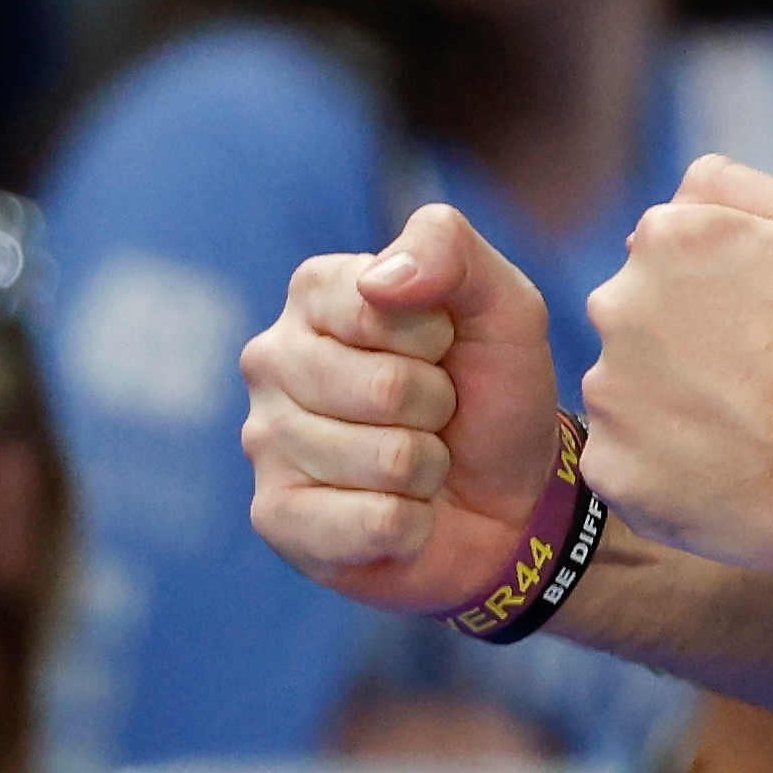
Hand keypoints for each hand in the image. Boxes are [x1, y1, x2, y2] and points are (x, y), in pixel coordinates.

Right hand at [239, 203, 563, 614]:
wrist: (508, 496)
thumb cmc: (491, 389)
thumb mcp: (501, 301)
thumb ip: (447, 248)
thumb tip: (379, 280)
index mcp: (315, 291)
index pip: (380, 307)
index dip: (436, 337)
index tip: (442, 348)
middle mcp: (271, 359)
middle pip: (383, 388)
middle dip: (435, 407)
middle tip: (434, 413)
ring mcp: (264, 441)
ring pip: (385, 460)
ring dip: (427, 467)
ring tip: (419, 461)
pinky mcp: (275, 518)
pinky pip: (373, 523)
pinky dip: (411, 524)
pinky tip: (400, 513)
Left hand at [582, 156, 772, 572]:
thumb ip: (736, 186)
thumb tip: (680, 195)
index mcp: (663, 239)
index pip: (663, 255)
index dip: (712, 290)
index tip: (755, 322)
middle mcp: (617, 307)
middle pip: (635, 321)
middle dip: (677, 344)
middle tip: (746, 378)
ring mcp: (608, 393)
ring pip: (624, 394)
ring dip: (665, 406)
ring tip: (736, 430)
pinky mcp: (612, 468)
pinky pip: (622, 462)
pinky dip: (658, 469)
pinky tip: (716, 471)